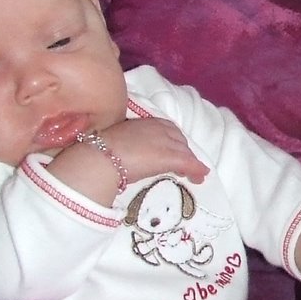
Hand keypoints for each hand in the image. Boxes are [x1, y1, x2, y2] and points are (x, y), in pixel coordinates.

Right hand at [49, 117, 208, 204]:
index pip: (166, 130)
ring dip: (189, 163)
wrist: (100, 157)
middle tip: (182, 166)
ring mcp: (166, 141)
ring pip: (184, 151)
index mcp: (144, 121)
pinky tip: (200, 178)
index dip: (172, 142)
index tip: (172, 152)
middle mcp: (159, 127)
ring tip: (192, 176)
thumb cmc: (100, 150)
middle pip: (178, 140)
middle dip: (182, 152)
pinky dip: (196, 170)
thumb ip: (126, 144)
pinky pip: (189, 163)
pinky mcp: (170, 155)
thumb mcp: (116, 141)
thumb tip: (121, 155)